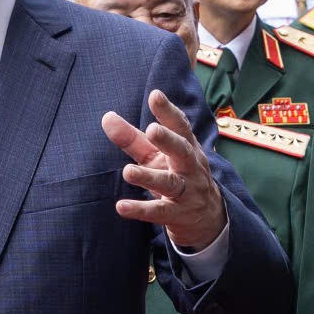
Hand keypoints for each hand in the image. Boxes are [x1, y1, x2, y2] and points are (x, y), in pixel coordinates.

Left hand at [103, 89, 226, 252]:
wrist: (208, 218)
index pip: (180, 126)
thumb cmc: (177, 176)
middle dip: (168, 140)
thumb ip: (132, 138)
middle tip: (152, 130)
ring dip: (149, 177)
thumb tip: (106, 117)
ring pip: (170, 183)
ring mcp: (186, 192)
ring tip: (128, 171)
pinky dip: (141, 209)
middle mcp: (189, 167)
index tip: (155, 95)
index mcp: (186, 147)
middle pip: (182, 151)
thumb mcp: (156, 156)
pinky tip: (121, 206)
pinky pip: (159, 212)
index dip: (168, 112)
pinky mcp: (177, 214)